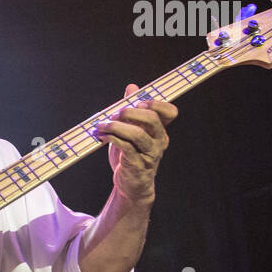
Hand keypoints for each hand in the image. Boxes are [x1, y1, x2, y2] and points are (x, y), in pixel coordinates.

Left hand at [100, 84, 177, 204]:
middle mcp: (159, 141)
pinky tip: (102, 136)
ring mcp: (150, 154)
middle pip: (152, 118)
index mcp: (160, 130)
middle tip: (114, 114)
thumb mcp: (131, 130)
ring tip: (102, 126)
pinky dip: (111, 138)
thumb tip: (132, 87)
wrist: (130, 184)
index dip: (154, 103)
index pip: (170, 112)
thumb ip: (132, 109)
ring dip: (115, 126)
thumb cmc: (130, 155)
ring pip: (137, 133)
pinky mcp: (138, 165)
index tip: (135, 102)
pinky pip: (126, 148)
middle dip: (130, 112)